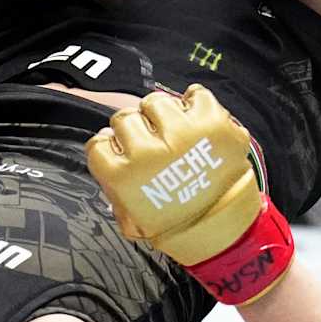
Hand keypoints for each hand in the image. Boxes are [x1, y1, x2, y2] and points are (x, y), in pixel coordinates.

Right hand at [86, 85, 293, 304]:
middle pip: (124, 118)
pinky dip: (194, 103)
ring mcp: (182, 133)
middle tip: (151, 144)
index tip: (121, 150)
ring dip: (162, 116)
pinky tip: (194, 118)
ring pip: (156, 102)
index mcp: (123, 176)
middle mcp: (148, 151)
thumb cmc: (174, 224)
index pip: (98, 143)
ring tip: (175, 132)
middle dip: (136, 130)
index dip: (110, 146)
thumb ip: (111, 188)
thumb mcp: (129, 219)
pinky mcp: (212, 123)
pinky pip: (195, 94)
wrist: (222, 227)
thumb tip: (106, 149)